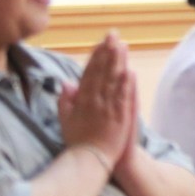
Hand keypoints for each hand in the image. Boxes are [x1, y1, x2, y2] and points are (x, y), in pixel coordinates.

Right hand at [60, 34, 136, 165]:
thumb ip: (65, 99)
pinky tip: (129, 70)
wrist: (90, 160)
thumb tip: (66, 81)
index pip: (89, 72)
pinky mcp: (120, 117)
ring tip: (122, 45)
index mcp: (81, 99)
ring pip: (113, 80)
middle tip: (113, 35)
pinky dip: (126, 84)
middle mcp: (94, 100)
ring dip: (118, 62)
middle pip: (102, 72)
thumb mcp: (65, 119)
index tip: (101, 43)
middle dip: (108, 52)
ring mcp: (108, 108)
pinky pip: (123, 97)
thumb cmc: (78, 140)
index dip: (96, 56)